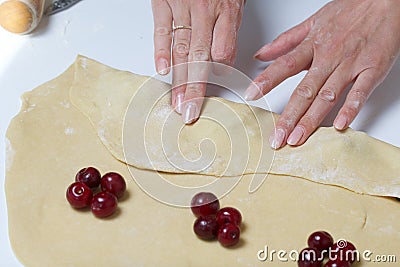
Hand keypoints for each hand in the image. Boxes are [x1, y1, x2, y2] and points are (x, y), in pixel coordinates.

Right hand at [152, 0, 244, 123]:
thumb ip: (228, 22)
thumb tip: (221, 54)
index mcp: (227, 10)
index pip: (224, 53)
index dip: (220, 74)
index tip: (214, 90)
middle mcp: (206, 12)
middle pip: (201, 59)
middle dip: (195, 89)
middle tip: (190, 112)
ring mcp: (183, 7)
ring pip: (180, 50)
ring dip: (178, 79)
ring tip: (177, 102)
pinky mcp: (163, 2)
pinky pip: (162, 31)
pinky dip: (160, 52)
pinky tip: (161, 71)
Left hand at [245, 0, 399, 148]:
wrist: (387, 0)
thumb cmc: (352, 9)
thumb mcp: (313, 21)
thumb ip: (286, 40)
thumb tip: (262, 54)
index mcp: (313, 45)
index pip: (284, 66)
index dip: (266, 81)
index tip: (251, 95)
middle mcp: (329, 57)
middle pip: (304, 91)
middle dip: (288, 116)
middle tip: (277, 137)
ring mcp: (351, 65)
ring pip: (327, 96)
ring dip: (311, 119)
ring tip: (297, 138)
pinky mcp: (373, 69)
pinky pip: (360, 91)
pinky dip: (350, 108)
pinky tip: (339, 125)